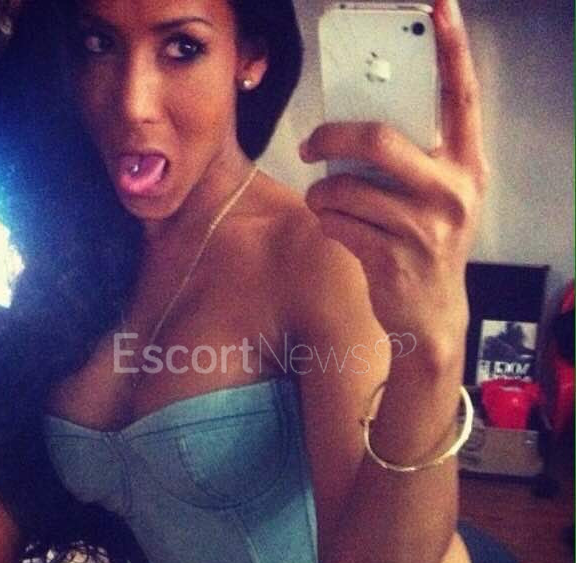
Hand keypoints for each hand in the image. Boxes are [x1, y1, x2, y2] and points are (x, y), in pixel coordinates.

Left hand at [301, 0, 488, 349]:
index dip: (452, 48)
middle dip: (331, 135)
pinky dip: (325, 220)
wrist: (432, 316)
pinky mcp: (391, 258)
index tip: (439, 8)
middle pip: (378, 139)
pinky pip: (336, 223)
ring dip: (322, 192)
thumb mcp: (438, 198)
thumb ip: (413, 161)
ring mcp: (423, 229)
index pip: (463, 96)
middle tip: (312, 143)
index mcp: (467, 167)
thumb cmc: (428, 246)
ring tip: (326, 199)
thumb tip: (355, 126)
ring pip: (345, 187)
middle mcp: (452, 193)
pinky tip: (337, 226)